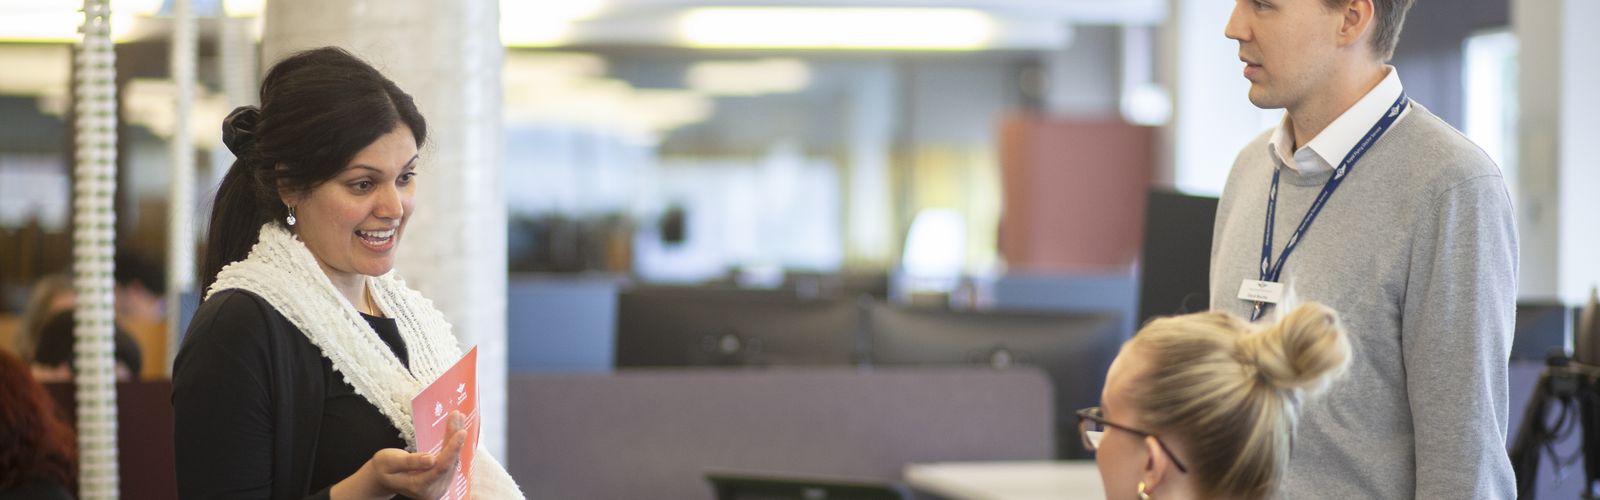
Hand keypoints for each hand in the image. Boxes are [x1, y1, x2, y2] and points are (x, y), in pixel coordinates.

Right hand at [332, 411, 468, 499]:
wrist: (383, 479)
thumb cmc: (383, 469)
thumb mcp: (390, 462)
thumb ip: (411, 462)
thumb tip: (431, 459)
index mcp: (419, 486)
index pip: (441, 467)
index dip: (452, 450)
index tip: (460, 432)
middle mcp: (433, 489)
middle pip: (449, 461)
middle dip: (454, 437)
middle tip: (458, 416)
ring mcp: (438, 485)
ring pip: (452, 459)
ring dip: (455, 438)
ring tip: (458, 418)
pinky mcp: (441, 479)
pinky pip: (450, 459)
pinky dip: (453, 443)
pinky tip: (456, 429)